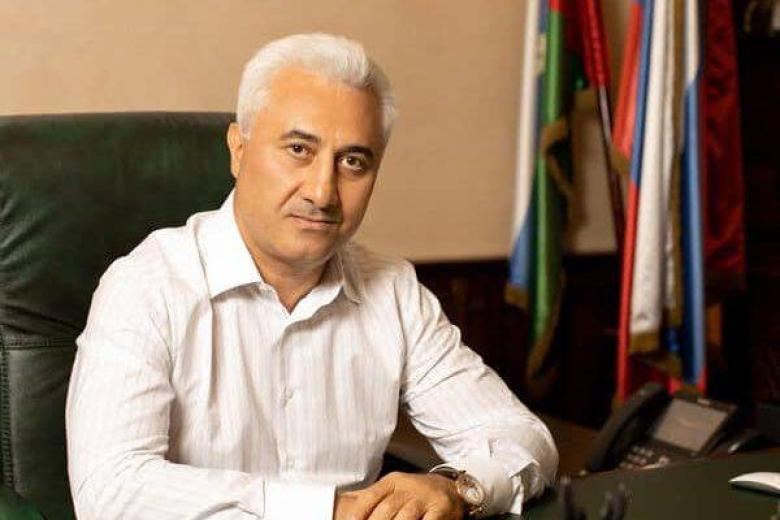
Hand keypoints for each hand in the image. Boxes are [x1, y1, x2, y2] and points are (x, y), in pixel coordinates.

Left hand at [334, 472, 465, 519]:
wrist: (452, 489)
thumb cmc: (415, 494)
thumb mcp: (393, 489)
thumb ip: (370, 497)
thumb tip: (341, 501)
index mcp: (393, 482)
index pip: (370, 497)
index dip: (358, 513)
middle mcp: (408, 487)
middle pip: (386, 509)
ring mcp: (425, 498)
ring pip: (405, 518)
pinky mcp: (441, 508)